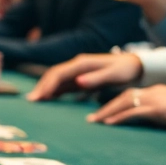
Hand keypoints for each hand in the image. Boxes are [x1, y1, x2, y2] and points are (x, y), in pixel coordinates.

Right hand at [27, 53, 141, 100]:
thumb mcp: (113, 75)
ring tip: (36, 100)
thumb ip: (96, 78)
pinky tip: (49, 98)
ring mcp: (78, 71)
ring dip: (45, 88)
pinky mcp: (81, 77)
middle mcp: (77, 65)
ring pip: (56, 78)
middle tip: (31, 101)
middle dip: (41, 86)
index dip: (47, 85)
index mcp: (82, 63)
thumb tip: (78, 82)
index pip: (59, 74)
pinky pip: (64, 83)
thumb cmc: (125, 70)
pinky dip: (54, 90)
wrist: (134, 65)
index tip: (38, 97)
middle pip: (53, 75)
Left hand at [87, 85, 165, 129]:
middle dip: (105, 107)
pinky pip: (134, 112)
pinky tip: (109, 123)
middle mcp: (152, 92)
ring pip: (124, 103)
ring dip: (107, 112)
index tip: (103, 112)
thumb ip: (161, 112)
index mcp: (155, 92)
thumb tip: (151, 122)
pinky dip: (119, 117)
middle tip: (91, 119)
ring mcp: (154, 100)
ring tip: (95, 122)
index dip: (115, 103)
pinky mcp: (157, 109)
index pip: (130, 95)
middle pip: (123, 97)